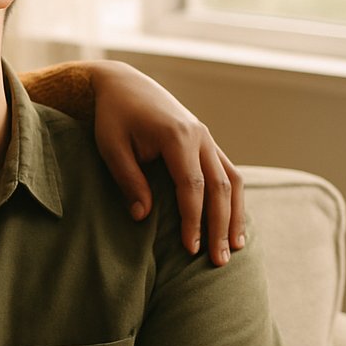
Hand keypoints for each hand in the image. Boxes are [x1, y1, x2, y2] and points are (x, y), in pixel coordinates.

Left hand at [90, 61, 244, 264]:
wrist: (124, 85)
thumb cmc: (113, 117)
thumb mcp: (111, 146)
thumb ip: (128, 179)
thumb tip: (142, 217)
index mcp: (177, 136)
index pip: (192, 186)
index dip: (193, 220)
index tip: (190, 248)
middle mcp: (200, 136)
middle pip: (220, 187)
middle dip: (221, 226)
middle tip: (218, 261)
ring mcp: (207, 138)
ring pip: (232, 180)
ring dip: (235, 215)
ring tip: (234, 247)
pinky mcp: (207, 142)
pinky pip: (228, 172)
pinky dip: (233, 198)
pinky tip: (232, 222)